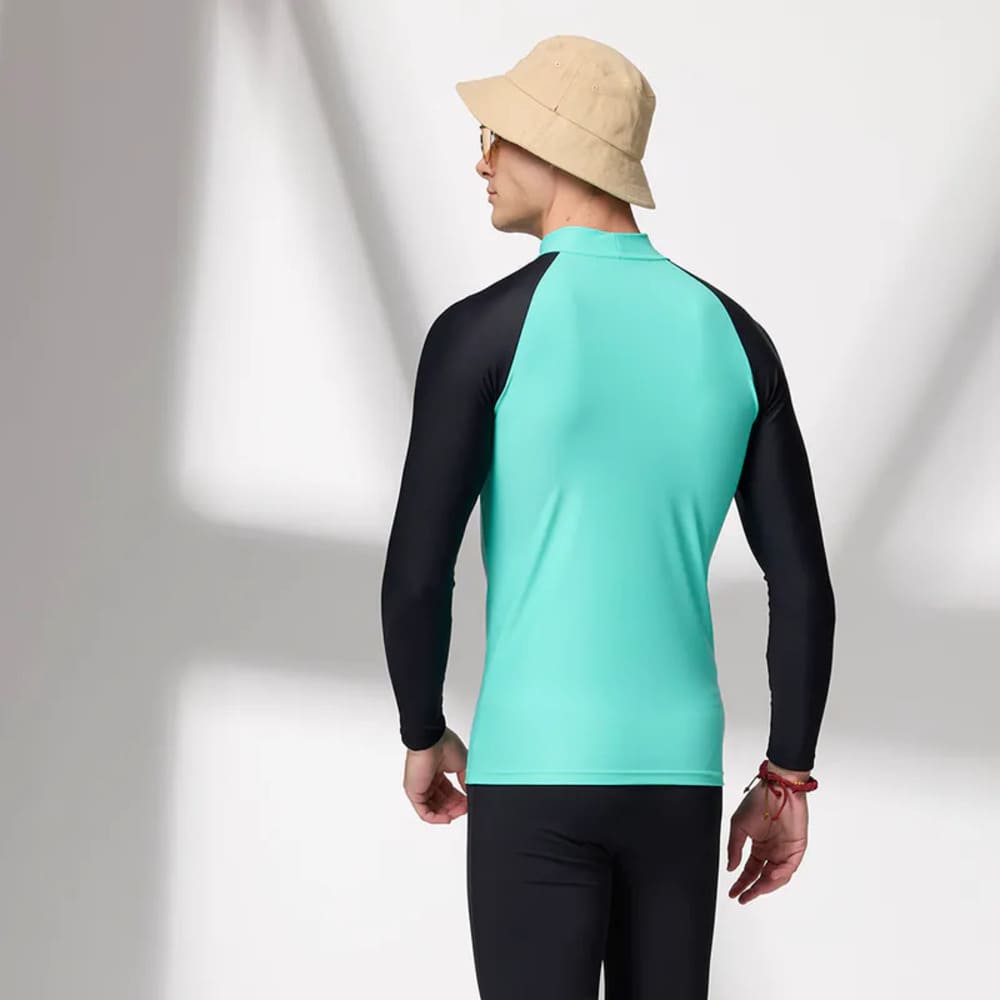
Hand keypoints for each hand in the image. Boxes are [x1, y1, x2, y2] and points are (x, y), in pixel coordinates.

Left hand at [403, 726, 468, 823]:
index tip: (469, 803)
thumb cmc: (444, 744)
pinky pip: (424, 812)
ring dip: (448, 814)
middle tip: (465, 809)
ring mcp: (420, 787)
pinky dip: (436, 818)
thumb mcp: (463, 765)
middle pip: (442, 803)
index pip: (449, 793)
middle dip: (455, 808)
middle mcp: (428, 780)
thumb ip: (467, 781)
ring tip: (457, 813)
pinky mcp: (414, 793)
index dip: (460, 801)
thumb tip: (471, 794)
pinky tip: (447, 818)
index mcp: (438, 772)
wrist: (431, 740)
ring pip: (433, 810)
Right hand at [726, 778, 808, 903]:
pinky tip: (770, 876)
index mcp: (758, 846)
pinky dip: (781, 874)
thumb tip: (731, 868)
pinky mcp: (796, 848)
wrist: (778, 788)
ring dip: (766, 885)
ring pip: (777, 876)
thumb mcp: (738, 825)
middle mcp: (771, 851)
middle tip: (743, 898)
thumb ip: (734, 848)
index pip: (749, 870)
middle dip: (753, 889)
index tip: (733, 892)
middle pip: (762, 877)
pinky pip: (789, 867)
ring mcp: (784, 851)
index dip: (741, 882)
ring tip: (755, 890)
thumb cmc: (759, 801)